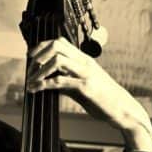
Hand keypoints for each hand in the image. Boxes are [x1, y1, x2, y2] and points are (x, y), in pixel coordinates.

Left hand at [27, 37, 151, 151]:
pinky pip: (60, 81)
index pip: (60, 42)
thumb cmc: (104, 99)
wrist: (123, 109)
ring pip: (57, 60)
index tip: (31, 56)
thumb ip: (67, 82)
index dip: (42, 46)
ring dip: (39, 70)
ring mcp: (85, 73)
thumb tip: (49, 83)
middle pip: (56, 46)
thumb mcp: (83, 87)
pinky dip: (44, 85)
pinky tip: (36, 89)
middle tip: (29, 68)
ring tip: (30, 81)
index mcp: (84, 59)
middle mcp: (85, 62)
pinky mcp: (85, 87)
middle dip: (38, 55)